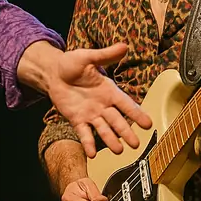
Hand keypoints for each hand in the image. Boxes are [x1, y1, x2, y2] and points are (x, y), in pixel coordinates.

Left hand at [37, 42, 151, 156]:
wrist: (52, 72)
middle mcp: (103, 105)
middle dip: (126, 132)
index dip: (137, 114)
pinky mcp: (77, 119)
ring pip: (103, 129)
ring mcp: (90, 114)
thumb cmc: (71, 63)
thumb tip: (124, 46)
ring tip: (119, 151)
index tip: (148, 124)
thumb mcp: (87, 56)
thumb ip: (105, 55)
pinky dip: (88, 143)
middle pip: (117, 120)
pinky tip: (92, 154)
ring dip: (111, 140)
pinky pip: (84, 133)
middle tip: (136, 145)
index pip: (126, 104)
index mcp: (109, 90)